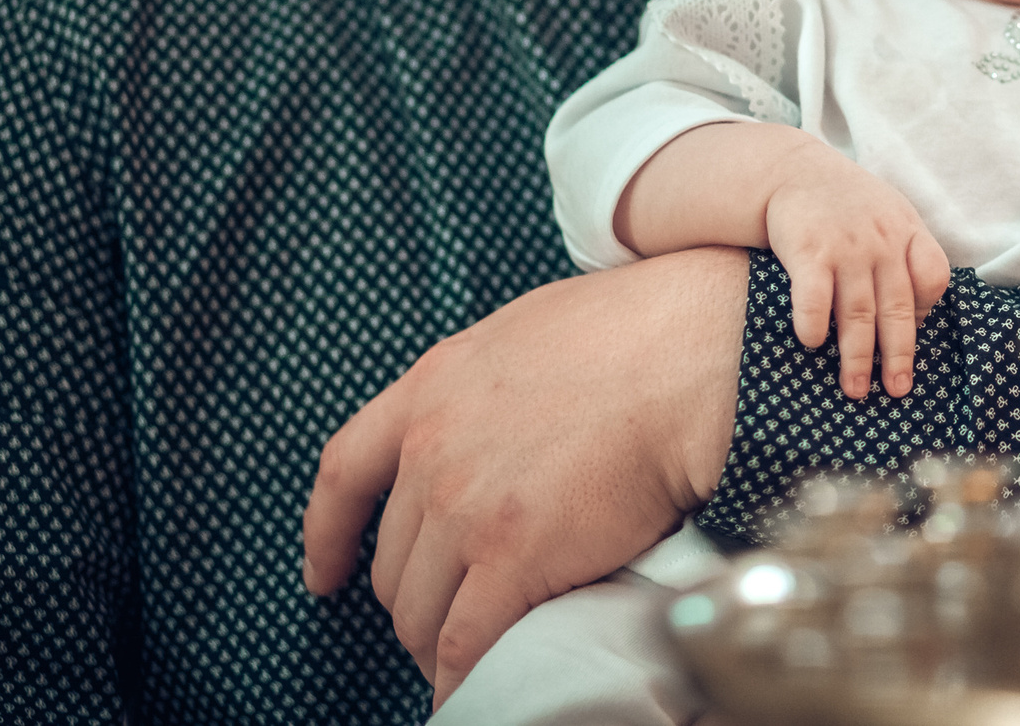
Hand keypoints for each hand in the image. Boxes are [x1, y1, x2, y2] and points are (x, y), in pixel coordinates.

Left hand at [301, 248, 746, 706]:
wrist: (693, 352)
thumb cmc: (640, 331)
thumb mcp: (527, 334)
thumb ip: (489, 389)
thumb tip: (503, 435)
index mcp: (432, 386)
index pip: (345, 472)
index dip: (329, 534)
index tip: (326, 572)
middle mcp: (432, 448)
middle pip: (392, 559)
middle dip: (415, 601)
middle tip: (450, 621)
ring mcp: (466, 505)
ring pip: (420, 609)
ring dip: (438, 646)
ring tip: (469, 663)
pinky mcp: (512, 555)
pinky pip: (465, 641)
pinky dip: (463, 676)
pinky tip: (476, 687)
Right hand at [763, 158, 950, 398]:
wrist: (794, 169)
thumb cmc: (848, 203)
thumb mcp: (890, 214)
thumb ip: (908, 255)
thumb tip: (920, 316)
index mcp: (906, 232)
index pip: (934, 275)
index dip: (927, 309)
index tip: (914, 331)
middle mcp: (881, 241)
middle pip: (896, 307)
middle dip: (897, 354)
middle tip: (897, 390)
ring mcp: (845, 247)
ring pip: (857, 312)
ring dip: (856, 356)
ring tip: (855, 389)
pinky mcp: (808, 251)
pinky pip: (814, 296)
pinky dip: (814, 323)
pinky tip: (813, 344)